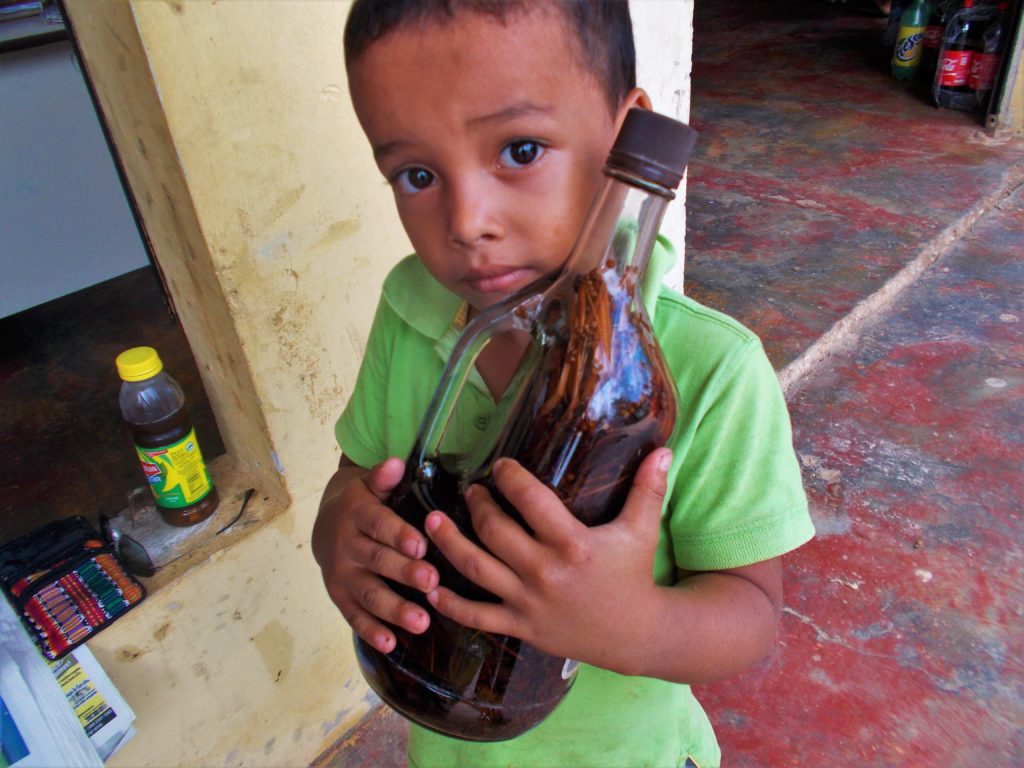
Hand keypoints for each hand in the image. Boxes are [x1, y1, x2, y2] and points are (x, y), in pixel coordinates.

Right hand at [312, 457, 439, 652]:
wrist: (325, 523)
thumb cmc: (364, 503)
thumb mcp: (370, 485)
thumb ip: (383, 477)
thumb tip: (395, 462)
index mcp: (358, 515)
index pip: (379, 525)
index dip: (398, 534)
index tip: (421, 544)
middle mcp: (347, 546)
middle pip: (378, 561)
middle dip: (405, 572)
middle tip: (432, 581)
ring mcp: (342, 575)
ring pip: (369, 593)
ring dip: (394, 609)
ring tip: (421, 622)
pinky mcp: (340, 597)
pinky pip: (355, 616)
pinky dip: (372, 631)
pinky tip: (392, 644)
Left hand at [423, 449, 671, 672]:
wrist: (635, 635)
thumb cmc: (634, 576)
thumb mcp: (642, 530)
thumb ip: (648, 488)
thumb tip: (663, 449)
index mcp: (572, 543)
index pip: (529, 500)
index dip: (509, 477)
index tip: (500, 466)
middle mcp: (544, 571)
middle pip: (493, 530)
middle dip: (476, 505)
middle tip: (471, 491)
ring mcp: (528, 601)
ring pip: (475, 568)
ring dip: (448, 543)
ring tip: (432, 522)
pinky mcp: (520, 625)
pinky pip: (476, 616)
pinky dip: (450, 603)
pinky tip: (429, 587)